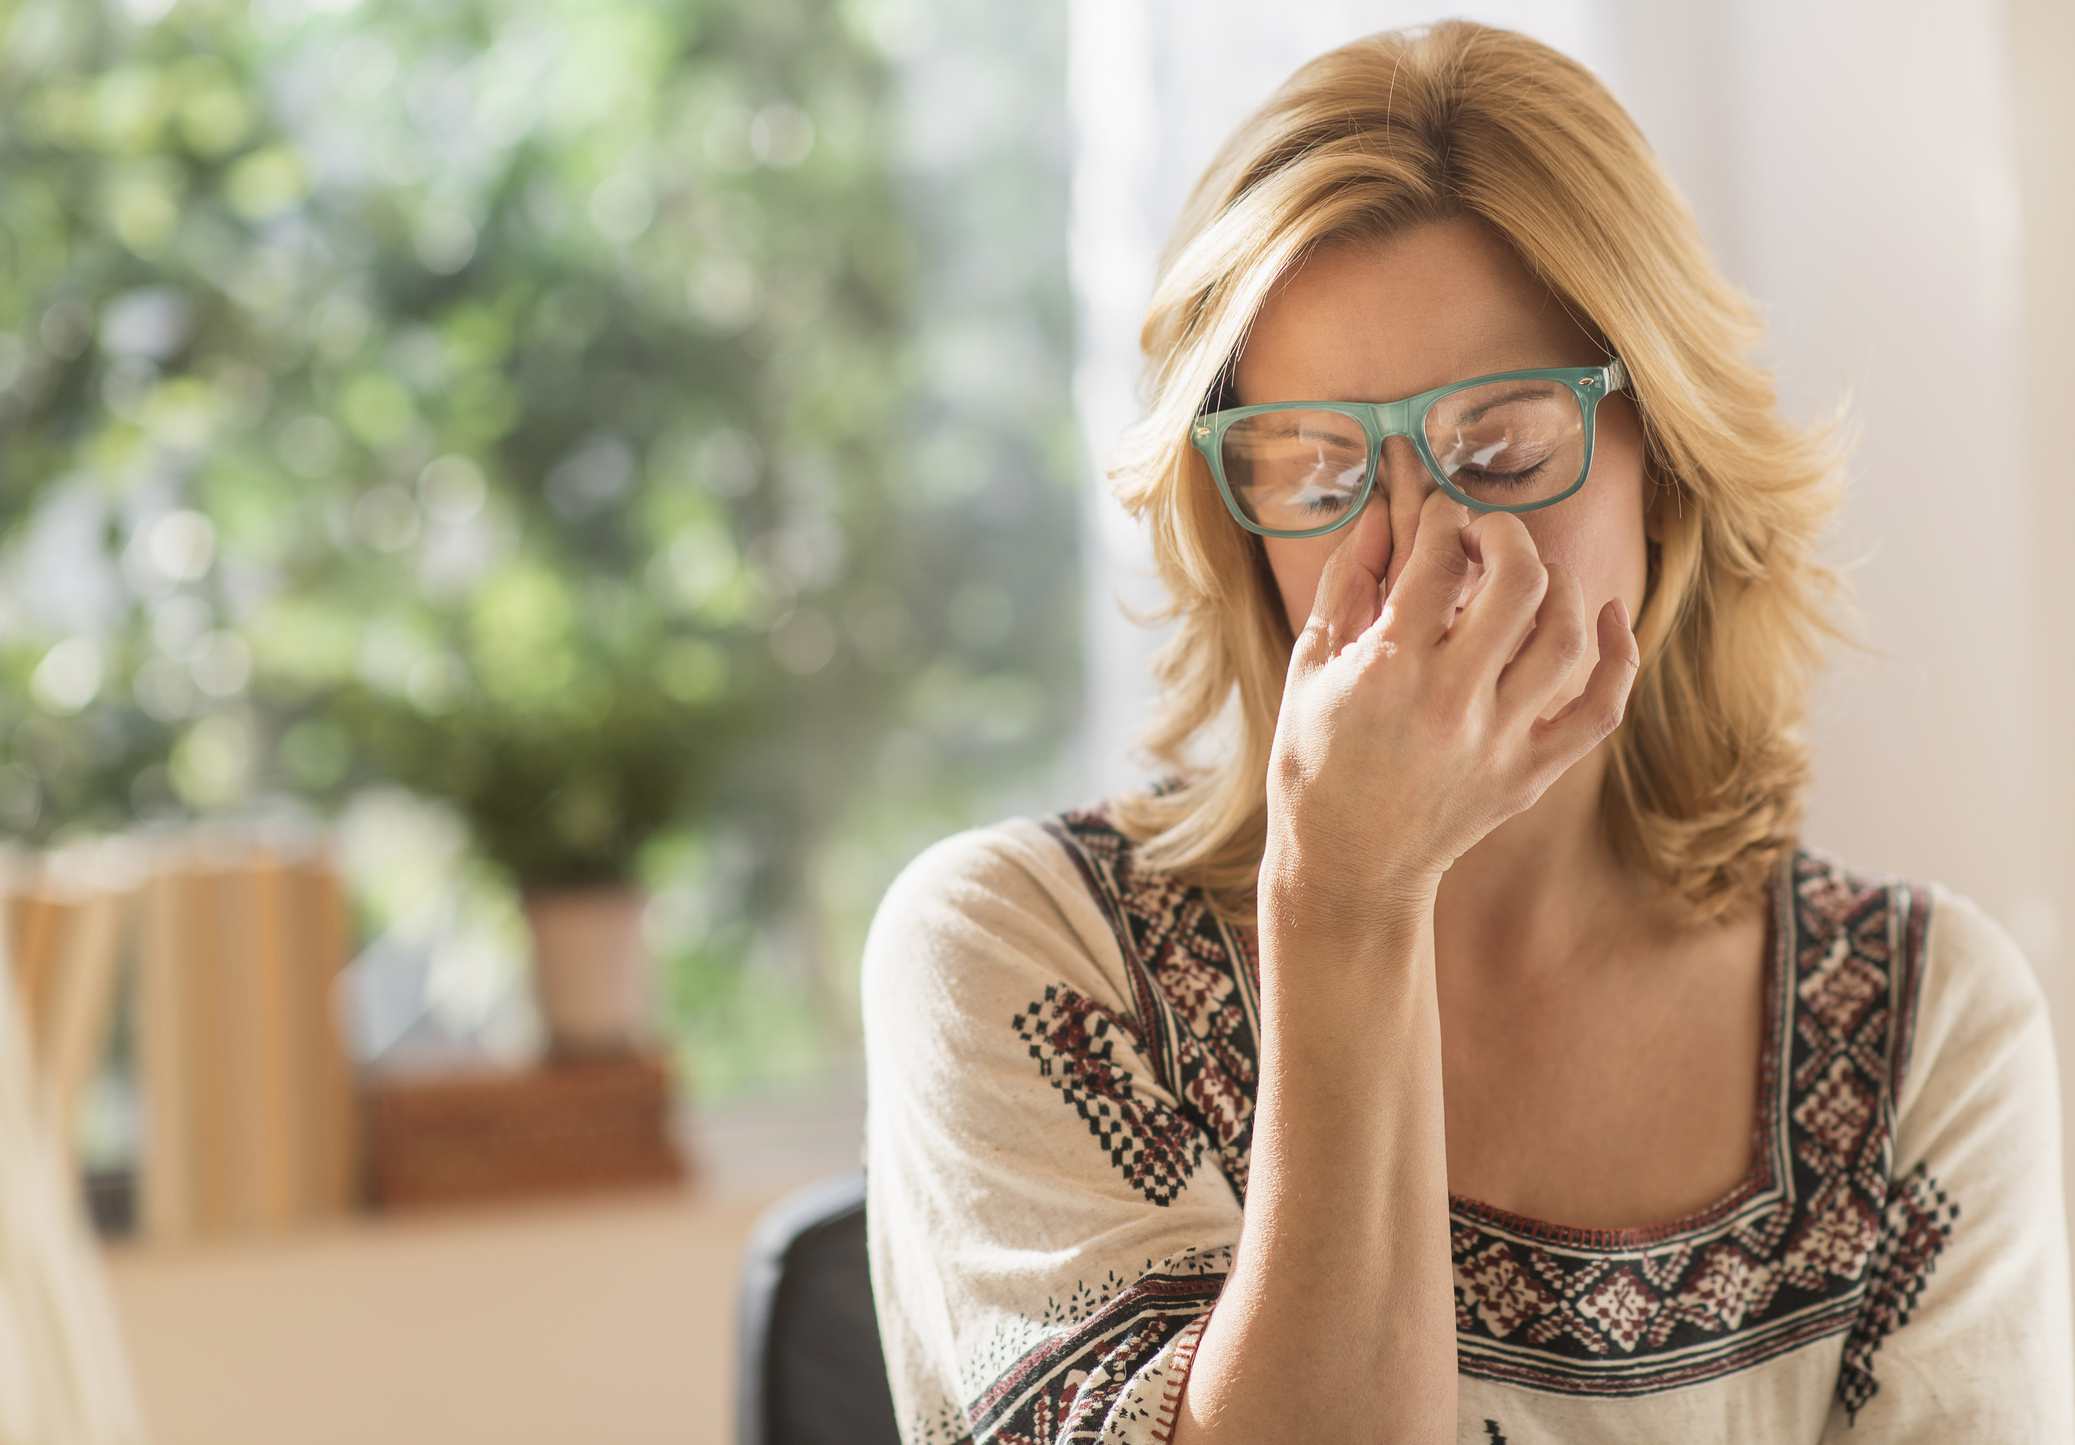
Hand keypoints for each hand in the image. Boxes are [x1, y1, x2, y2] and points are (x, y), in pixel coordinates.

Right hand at [1261, 485, 1640, 941]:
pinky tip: (1607, 613)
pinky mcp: (1532, 772)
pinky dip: (1619, 654)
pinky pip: (1602, 708)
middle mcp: (1453, 701)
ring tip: (1525, 575)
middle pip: (1518, 581)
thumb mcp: (1309, 667)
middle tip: (1482, 534)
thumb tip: (1382, 514)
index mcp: (1388, 670)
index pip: (1439, 557)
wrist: (1349, 867)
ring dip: (1555, 584)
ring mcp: (1501, 740)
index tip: (1438, 515)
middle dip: (1504, 535)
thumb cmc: (1316, 764)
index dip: (1442, 517)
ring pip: (1566, 634)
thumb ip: (1347, 584)